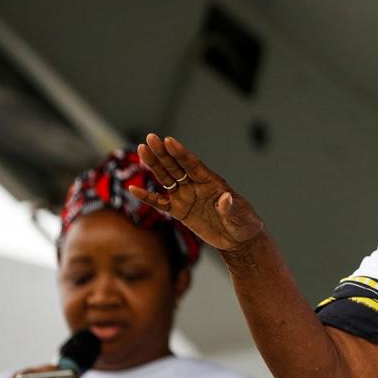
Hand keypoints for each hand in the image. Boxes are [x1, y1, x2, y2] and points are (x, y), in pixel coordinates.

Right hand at [131, 133, 263, 250]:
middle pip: (176, 167)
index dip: (181, 153)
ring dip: (154, 165)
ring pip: (166, 178)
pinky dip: (148, 197)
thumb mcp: (240, 217)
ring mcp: (187, 197)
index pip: (193, 165)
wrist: (238, 239)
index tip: (169, 140)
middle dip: (163, 153)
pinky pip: (160, 203)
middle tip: (150, 138)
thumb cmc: (244, 224)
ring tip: (142, 149)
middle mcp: (197, 186)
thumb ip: (231, 208)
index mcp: (212, 183)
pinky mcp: (180, 211)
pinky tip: (134, 190)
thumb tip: (226, 198)